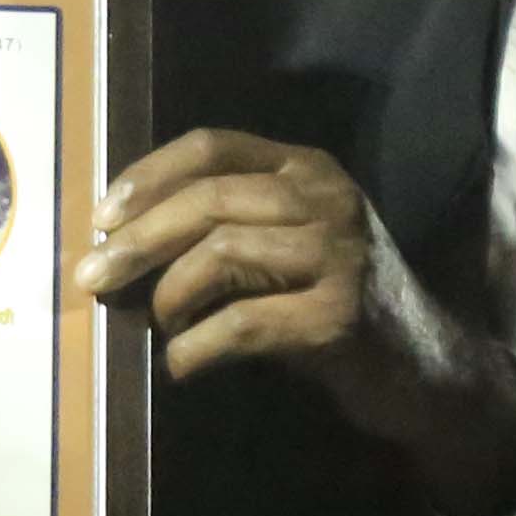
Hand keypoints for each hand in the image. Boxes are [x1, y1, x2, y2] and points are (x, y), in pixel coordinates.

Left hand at [73, 130, 515, 515]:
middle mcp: (328, 200)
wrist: (423, 370)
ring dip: (168, 297)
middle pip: (208, 199)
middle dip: (137, 241)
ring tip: (158, 327)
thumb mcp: (289, 246)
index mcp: (309, 169)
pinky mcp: (338, 319)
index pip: (213, 145)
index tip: (101, 218)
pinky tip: (180, 367)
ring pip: (220, 255)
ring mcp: (340, 257)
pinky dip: (195, 350)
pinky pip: (241, 324)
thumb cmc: (335, 307)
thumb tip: (118, 241)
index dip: (148, 177)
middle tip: (92, 279)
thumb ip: (226, 226)